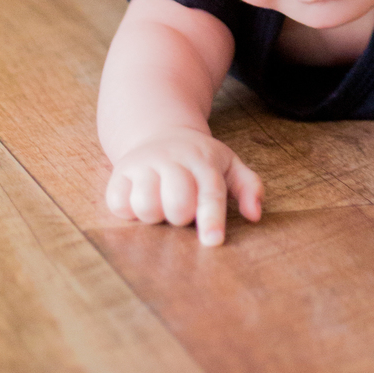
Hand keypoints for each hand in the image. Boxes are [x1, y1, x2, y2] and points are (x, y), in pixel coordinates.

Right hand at [106, 127, 262, 246]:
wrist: (159, 131)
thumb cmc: (199, 159)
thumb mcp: (228, 164)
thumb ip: (248, 186)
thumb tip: (255, 215)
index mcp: (204, 161)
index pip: (210, 192)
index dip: (211, 218)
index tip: (212, 242)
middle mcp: (173, 160)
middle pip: (177, 202)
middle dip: (181, 216)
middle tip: (182, 212)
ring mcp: (144, 165)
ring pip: (146, 205)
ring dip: (154, 216)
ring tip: (161, 206)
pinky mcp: (119, 174)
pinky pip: (118, 203)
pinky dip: (128, 210)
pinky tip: (138, 201)